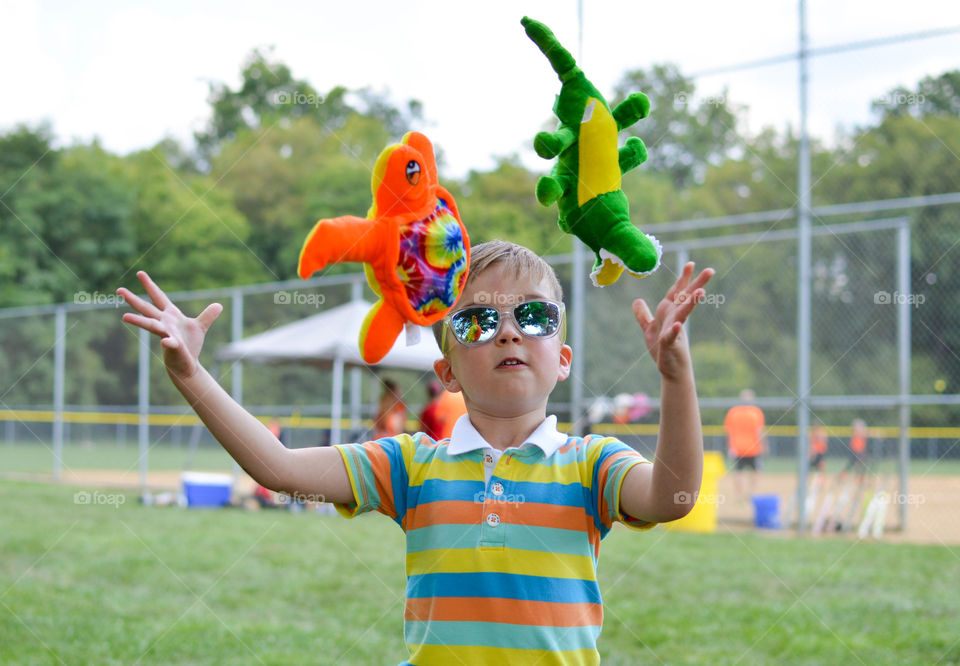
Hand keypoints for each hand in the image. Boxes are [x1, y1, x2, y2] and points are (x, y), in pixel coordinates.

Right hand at [116, 271, 222, 380]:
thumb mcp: (200, 327)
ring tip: (124, 317)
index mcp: (170, 316)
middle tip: (119, 290)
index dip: (150, 285)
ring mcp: (167, 334)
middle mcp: (164, 323)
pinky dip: (169, 341)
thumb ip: (208, 315)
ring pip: (151, 325)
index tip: (140, 273)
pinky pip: (171, 343)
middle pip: (147, 309)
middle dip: (133, 299)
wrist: (188, 364)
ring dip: (139, 321)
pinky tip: (167, 341)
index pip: (158, 297)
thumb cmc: (189, 345)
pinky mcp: (174, 346)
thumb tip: (219, 305)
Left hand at [633, 262, 713, 381]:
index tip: (691, 264)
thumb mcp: (648, 329)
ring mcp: (673, 331)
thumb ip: (643, 315)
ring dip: (690, 303)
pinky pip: (671, 336)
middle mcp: (674, 319)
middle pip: (685, 299)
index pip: (676, 292)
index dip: (683, 279)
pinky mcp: (669, 345)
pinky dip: (673, 331)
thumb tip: (637, 301)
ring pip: (682, 314)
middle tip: (710, 270)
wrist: (668, 369)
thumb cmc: (661, 349)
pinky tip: (676, 326)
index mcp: (669, 313)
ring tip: (700, 292)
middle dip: (696, 284)